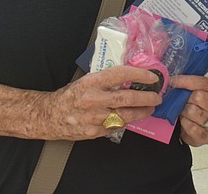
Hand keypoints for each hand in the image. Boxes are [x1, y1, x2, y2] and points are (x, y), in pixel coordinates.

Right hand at [38, 65, 162, 140]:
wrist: (51, 116)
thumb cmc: (71, 96)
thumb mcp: (87, 80)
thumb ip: (106, 79)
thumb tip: (132, 76)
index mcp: (91, 82)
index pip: (120, 74)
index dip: (140, 74)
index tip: (152, 76)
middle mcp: (93, 100)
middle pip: (127, 98)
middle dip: (147, 97)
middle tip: (157, 96)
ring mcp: (94, 118)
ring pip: (126, 116)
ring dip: (142, 112)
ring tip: (150, 107)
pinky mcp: (95, 133)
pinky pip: (117, 127)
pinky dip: (127, 121)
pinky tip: (132, 117)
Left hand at [174, 73, 207, 146]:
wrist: (196, 130)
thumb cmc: (197, 108)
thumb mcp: (198, 92)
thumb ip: (191, 84)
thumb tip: (174, 77)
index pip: (204, 82)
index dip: (186, 81)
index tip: (173, 81)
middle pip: (199, 96)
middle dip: (186, 98)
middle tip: (182, 101)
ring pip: (193, 111)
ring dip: (184, 111)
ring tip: (184, 112)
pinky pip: (192, 127)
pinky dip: (185, 124)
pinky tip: (185, 122)